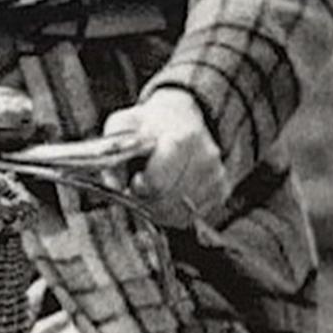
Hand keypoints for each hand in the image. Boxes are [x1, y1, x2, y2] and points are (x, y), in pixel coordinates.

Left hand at [100, 88, 227, 223]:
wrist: (182, 117)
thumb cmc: (150, 124)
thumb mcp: (124, 125)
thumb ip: (113, 150)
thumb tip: (114, 184)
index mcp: (183, 137)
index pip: (159, 181)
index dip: (141, 187)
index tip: (135, 181)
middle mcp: (205, 157)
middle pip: (168, 200)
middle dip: (146, 200)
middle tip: (138, 189)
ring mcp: (215, 176)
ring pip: (179, 212)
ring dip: (158, 209)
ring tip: (151, 191)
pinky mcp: (220, 191)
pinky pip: (190, 216)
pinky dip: (173, 212)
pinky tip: (166, 195)